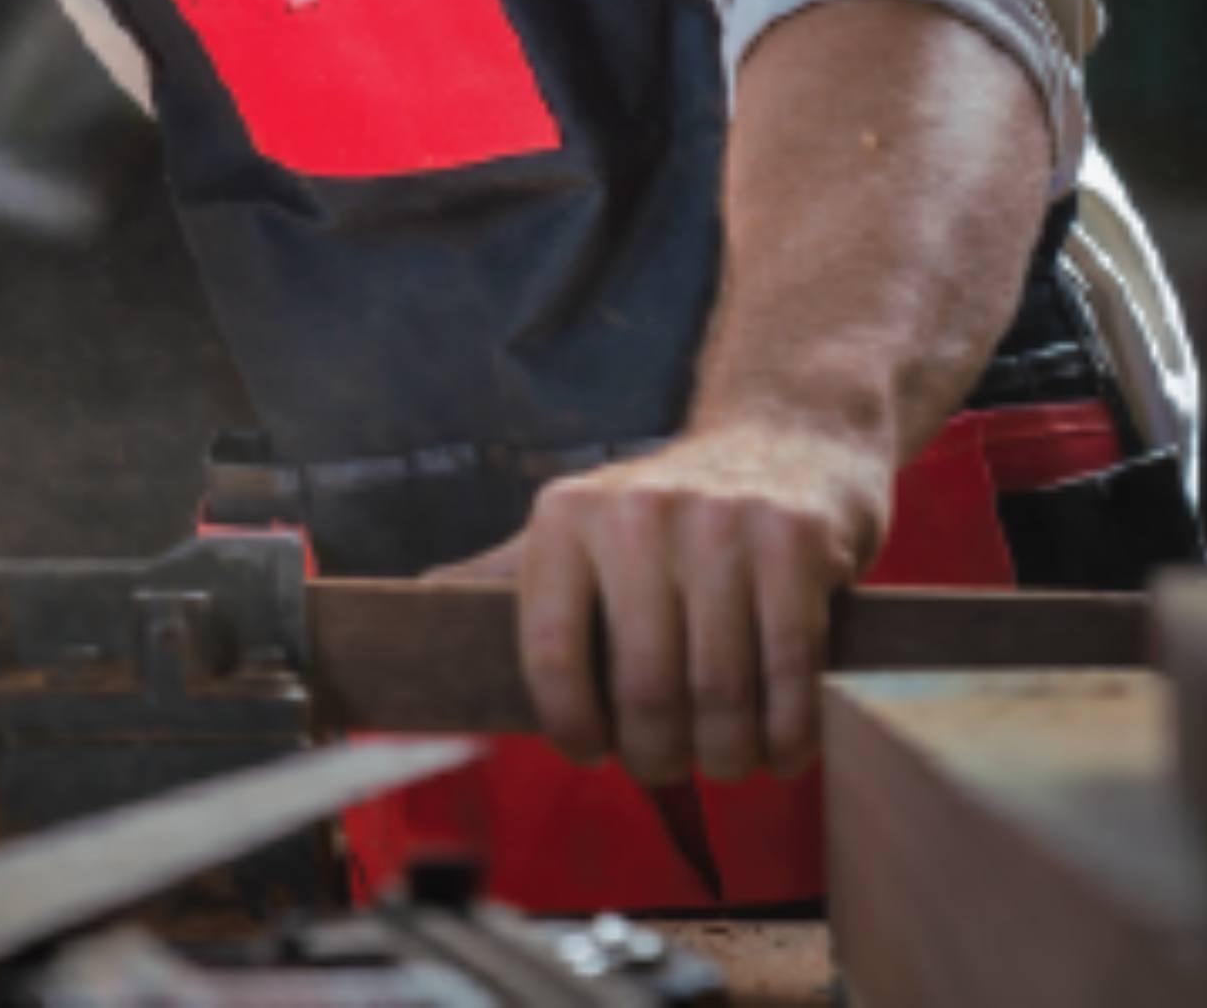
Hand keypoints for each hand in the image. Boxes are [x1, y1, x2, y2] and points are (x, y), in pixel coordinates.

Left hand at [428, 422, 895, 782]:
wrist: (784, 438)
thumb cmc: (667, 512)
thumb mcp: (577, 526)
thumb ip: (503, 575)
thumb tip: (412, 607)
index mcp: (563, 518)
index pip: (550, 651)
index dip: (570, 725)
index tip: (589, 752)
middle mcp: (635, 515)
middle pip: (643, 686)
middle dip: (656, 754)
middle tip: (664, 767)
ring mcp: (721, 525)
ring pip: (719, 689)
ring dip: (725, 754)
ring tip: (725, 764)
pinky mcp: (794, 542)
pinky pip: (789, 670)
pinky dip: (788, 732)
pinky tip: (781, 752)